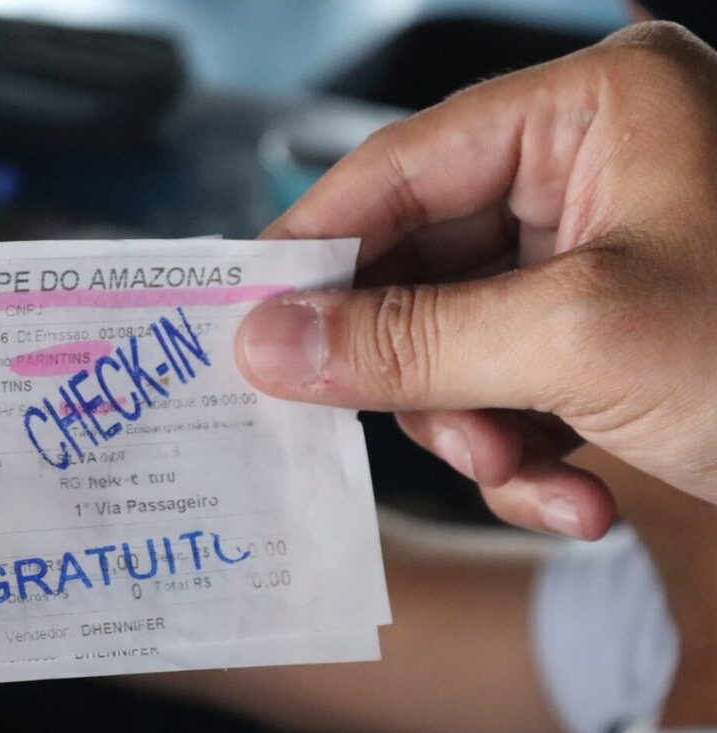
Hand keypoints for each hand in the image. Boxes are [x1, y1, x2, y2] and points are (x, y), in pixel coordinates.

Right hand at [235, 22, 716, 539]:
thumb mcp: (584, 343)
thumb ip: (408, 340)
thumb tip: (266, 340)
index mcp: (594, 111)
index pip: (401, 167)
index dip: (314, 250)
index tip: (248, 322)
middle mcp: (590, 169)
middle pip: (422, 263)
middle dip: (420, 369)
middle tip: (414, 432)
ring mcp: (599, 253)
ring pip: (457, 337)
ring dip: (474, 426)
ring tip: (527, 476)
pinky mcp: (606, 329)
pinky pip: (510, 381)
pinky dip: (525, 453)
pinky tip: (575, 498)